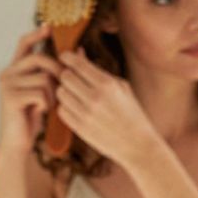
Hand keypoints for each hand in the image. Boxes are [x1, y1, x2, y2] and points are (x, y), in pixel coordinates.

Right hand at [0, 25, 61, 154]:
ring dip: (53, 94)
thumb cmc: (34, 116)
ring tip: (47, 106)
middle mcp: (8, 72)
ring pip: (44, 78)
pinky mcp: (10, 97)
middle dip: (57, 71)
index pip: (25, 43)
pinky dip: (46, 104)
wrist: (18, 141)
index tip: (50, 27)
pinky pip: (40, 93)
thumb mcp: (47, 91)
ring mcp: (7, 84)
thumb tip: (78, 50)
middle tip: (62, 88)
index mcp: (15, 68)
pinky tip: (40, 112)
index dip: (37, 34)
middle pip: (40, 58)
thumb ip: (56, 72)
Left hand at [55, 50, 158, 166]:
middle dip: (66, 74)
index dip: (67, 57)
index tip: (66, 58)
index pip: (76, 63)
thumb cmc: (131, 113)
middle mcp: (95, 98)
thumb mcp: (121, 87)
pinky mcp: (79, 128)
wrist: (138, 145)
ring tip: (74, 94)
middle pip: (64, 76)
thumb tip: (78, 51)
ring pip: (60, 93)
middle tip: (71, 77)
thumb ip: (97, 70)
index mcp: (108, 84)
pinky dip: (65, 107)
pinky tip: (76, 108)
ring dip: (65, 91)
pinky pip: (61, 110)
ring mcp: (86, 114)